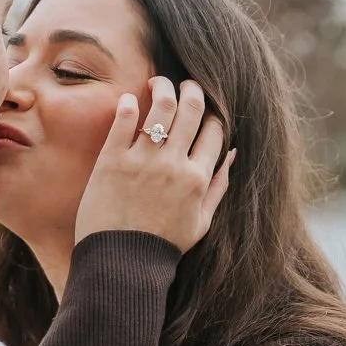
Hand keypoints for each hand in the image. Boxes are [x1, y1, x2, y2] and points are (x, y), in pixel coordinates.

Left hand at [74, 77, 233, 252]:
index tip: (205, 110)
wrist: (121, 263)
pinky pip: (124, 121)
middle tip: (186, 84)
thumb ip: (218, 187)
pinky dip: (129, 105)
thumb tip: (233, 154)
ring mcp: (142, 161)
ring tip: (158, 82)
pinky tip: (130, 101)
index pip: (214, 131)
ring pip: (161, 108)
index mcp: (197, 179)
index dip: (213, 114)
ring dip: (163, 87)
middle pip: (191, 110)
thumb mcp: (201, 222)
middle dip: (193, 90)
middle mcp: (173, 165)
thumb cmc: (162, 246)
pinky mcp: (112, 161)